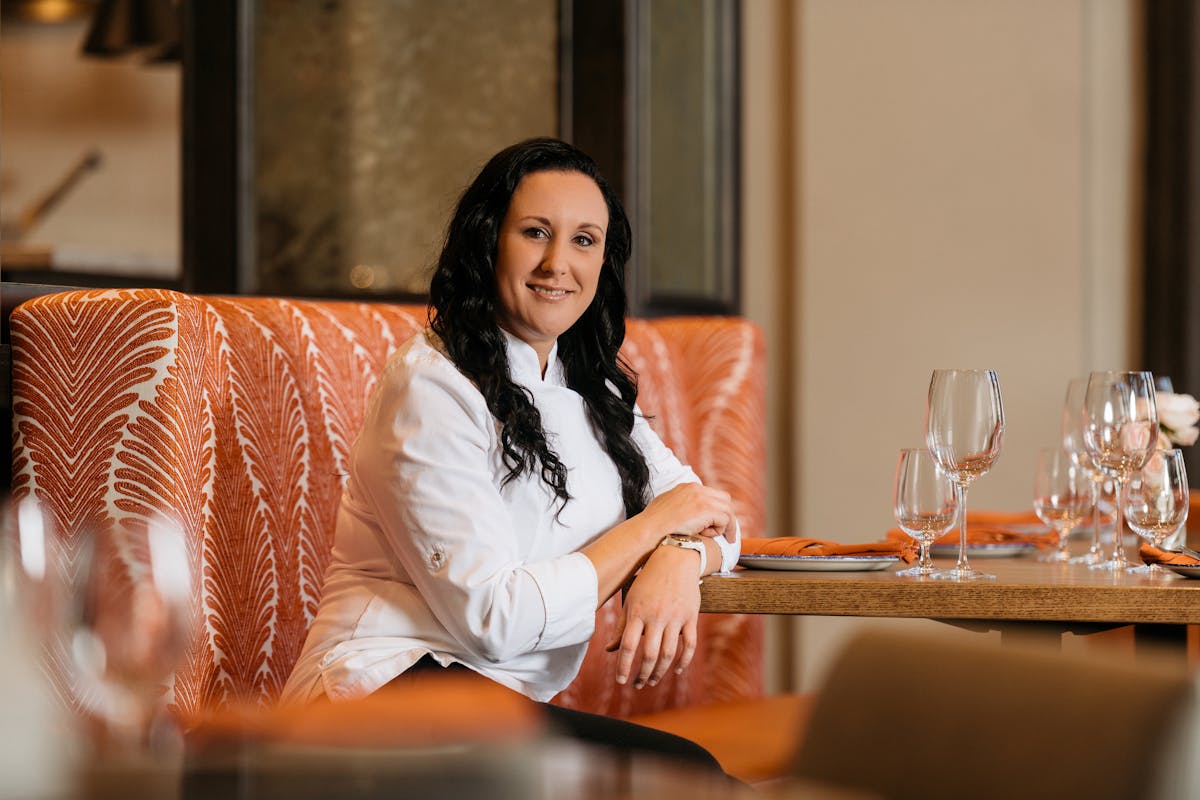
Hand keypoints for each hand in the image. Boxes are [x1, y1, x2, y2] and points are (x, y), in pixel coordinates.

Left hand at [606, 545, 701, 688]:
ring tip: (652, 680)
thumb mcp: (631, 600)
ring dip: (660, 671)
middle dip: (642, 674)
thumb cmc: (648, 581)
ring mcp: (675, 617)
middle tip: (638, 685)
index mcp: (638, 612)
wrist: (676, 559)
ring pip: (669, 653)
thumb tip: (609, 650)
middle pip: (649, 654)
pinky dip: (684, 660)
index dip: (624, 666)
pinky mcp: (691, 616)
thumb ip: (622, 627)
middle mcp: (656, 616)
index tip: (621, 681)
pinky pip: (689, 644)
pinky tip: (677, 670)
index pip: (628, 646)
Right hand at [639, 483, 734, 542]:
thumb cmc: (654, 525)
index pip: (713, 495)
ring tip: (718, 537)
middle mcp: (696, 489)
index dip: (717, 510)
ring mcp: (701, 498)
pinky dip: (720, 530)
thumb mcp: (668, 506)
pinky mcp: (705, 510)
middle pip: (724, 499)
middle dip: (726, 516)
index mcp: (688, 487)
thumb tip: (690, 514)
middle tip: (726, 532)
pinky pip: (725, 520)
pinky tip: (708, 536)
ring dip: (724, 525)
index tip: (717, 523)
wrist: (648, 530)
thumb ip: (681, 505)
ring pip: (727, 510)